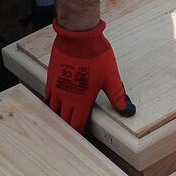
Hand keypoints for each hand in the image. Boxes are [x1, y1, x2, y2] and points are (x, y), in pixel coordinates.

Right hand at [45, 19, 133, 133]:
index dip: (79, 133)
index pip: (78, 124)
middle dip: (68, 128)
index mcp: (82, 100)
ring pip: (53, 110)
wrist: (78, 37)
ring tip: (60, 123)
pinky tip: (51, 105)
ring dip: (57, 117)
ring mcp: (56, 88)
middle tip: (71, 134)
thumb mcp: (111, 77)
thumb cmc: (96, 55)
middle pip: (64, 120)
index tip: (81, 139)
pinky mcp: (51, 78)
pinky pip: (47, 96)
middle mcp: (67, 97)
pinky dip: (49, 104)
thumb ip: (118, 96)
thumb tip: (128, 110)